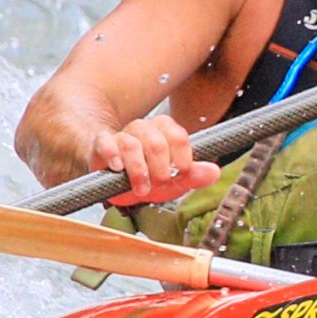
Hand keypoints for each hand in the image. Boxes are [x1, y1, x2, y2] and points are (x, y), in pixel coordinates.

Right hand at [87, 116, 221, 205]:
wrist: (116, 181)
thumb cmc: (146, 177)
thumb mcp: (173, 180)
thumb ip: (193, 176)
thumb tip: (214, 172)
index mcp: (164, 131)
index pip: (178, 136)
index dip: (182, 157)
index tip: (180, 173)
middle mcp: (144, 129)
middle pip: (156, 141)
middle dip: (160, 168)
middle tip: (160, 184)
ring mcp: (122, 134)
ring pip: (131, 144)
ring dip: (138, 170)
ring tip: (141, 188)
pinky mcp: (102, 143)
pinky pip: (105, 142)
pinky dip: (112, 154)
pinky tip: (117, 167)